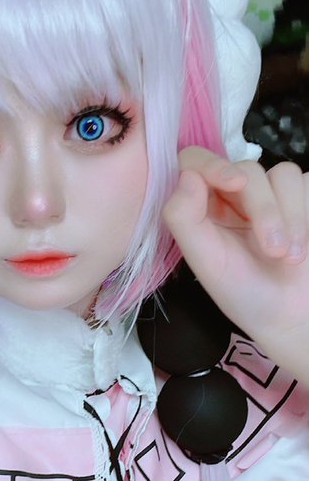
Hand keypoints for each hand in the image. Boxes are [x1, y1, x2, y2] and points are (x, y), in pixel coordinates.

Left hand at [163, 148, 308, 383]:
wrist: (291, 318)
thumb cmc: (244, 295)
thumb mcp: (206, 264)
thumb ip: (184, 218)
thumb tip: (187, 175)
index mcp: (203, 207)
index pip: (196, 162)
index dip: (212, 163)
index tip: (233, 183)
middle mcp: (234, 196)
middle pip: (247, 169)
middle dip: (263, 209)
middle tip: (274, 250)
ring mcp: (271, 196)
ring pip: (282, 174)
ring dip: (290, 216)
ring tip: (290, 256)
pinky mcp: (302, 199)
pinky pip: (306, 183)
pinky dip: (304, 214)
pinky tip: (302, 246)